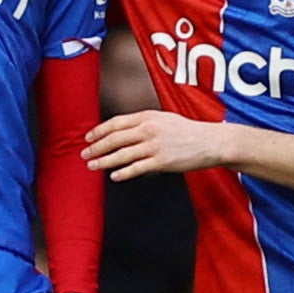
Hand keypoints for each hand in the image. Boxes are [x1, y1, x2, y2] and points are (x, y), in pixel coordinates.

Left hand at [83, 111, 231, 179]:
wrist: (209, 142)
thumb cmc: (186, 131)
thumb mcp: (163, 118)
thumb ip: (143, 122)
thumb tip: (121, 130)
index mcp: (147, 117)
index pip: (116, 123)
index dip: (99, 131)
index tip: (88, 138)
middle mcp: (149, 130)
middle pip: (115, 139)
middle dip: (96, 147)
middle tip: (84, 154)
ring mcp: (155, 146)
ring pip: (122, 154)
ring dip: (104, 161)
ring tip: (92, 165)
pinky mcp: (162, 162)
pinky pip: (137, 168)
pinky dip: (123, 172)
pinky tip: (114, 176)